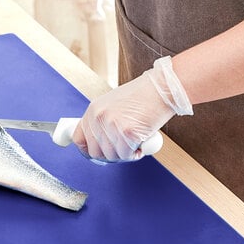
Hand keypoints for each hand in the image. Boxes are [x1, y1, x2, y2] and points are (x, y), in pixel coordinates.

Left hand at [72, 56, 192, 161]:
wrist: (164, 88)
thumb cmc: (143, 97)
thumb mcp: (113, 105)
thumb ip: (102, 123)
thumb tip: (97, 145)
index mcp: (93, 110)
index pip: (78, 139)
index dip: (87, 151)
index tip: (98, 156)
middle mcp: (99, 117)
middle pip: (95, 153)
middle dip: (110, 156)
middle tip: (124, 149)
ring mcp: (111, 125)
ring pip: (112, 156)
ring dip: (125, 154)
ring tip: (135, 141)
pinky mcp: (127, 133)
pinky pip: (127, 155)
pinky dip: (136, 153)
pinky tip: (142, 142)